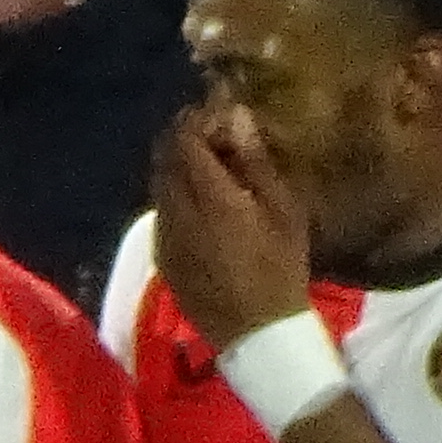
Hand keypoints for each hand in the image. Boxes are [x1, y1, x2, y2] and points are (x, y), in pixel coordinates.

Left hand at [148, 103, 318, 359]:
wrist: (256, 331)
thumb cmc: (281, 267)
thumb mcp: (282, 209)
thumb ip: (254, 161)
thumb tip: (235, 117)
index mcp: (209, 198)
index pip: (184, 141)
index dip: (196, 119)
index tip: (217, 111)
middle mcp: (176, 213)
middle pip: (163, 159)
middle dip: (183, 138)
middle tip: (213, 133)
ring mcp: (163, 237)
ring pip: (159, 185)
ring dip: (177, 167)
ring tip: (210, 164)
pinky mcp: (161, 256)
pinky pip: (161, 212)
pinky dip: (175, 195)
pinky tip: (200, 201)